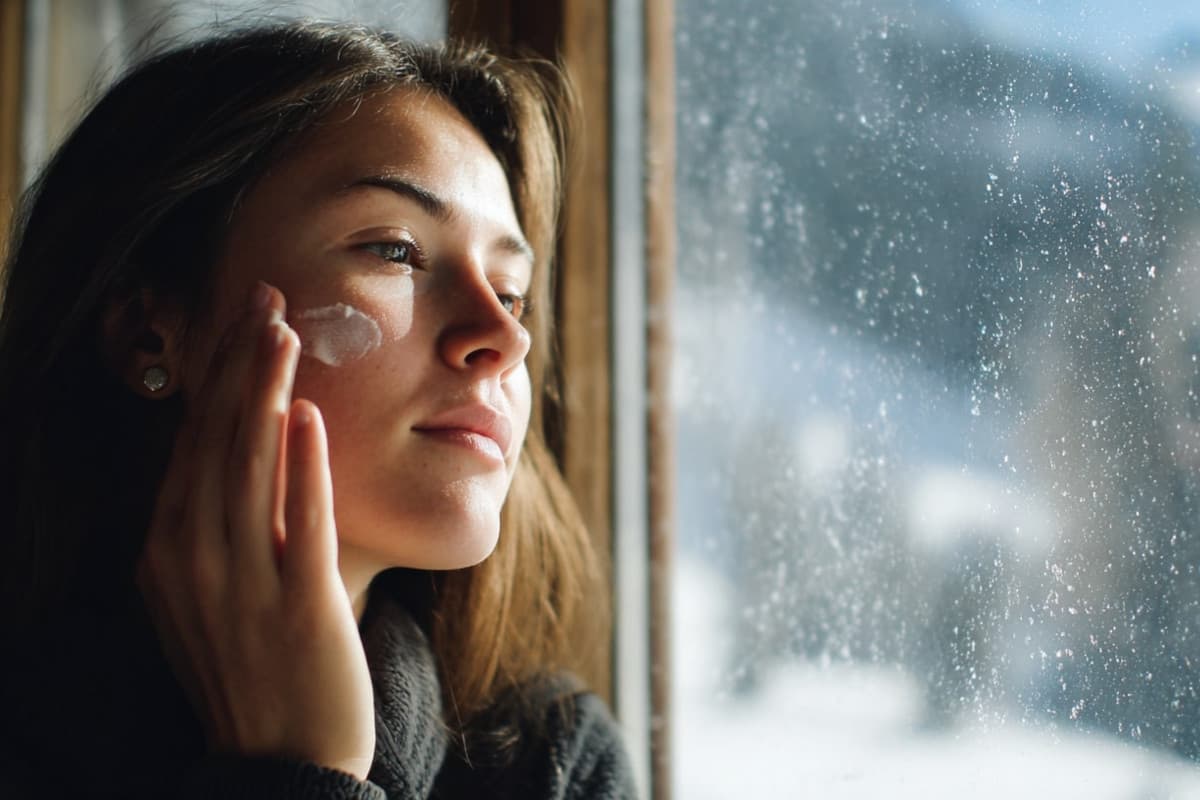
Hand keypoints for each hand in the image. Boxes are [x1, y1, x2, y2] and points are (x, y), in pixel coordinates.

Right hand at [137, 282, 375, 779]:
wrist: (282, 763)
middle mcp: (190, 561)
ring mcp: (241, 585)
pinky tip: (310, 416)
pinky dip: (302, 468)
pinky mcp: (298, 606)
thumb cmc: (257, 668)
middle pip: (214, 441)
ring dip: (264, 394)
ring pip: (247, 468)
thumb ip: (225, 521)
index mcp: (166, 552)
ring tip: (282, 330)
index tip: (241, 321)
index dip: (217, 378)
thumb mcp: (216, 591)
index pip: (192, 444)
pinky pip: (298, 524)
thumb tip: (263, 441)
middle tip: (263, 296)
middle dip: (238, 364)